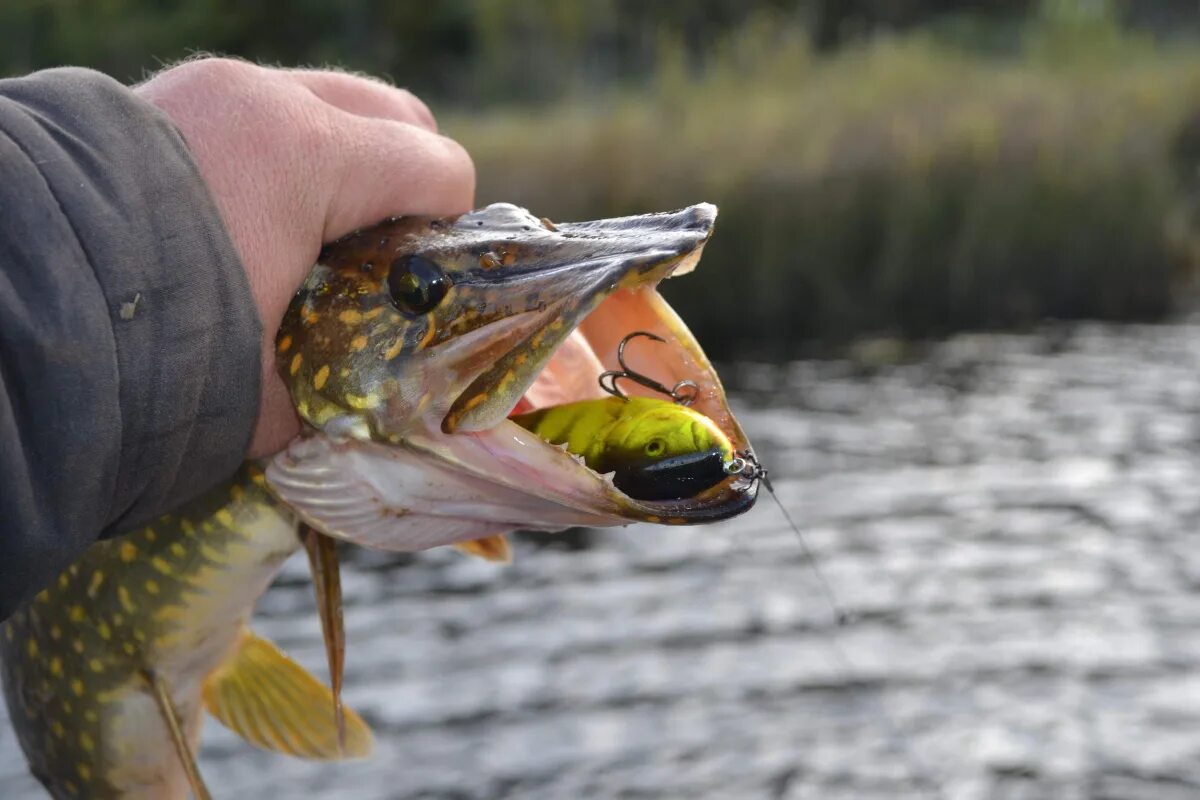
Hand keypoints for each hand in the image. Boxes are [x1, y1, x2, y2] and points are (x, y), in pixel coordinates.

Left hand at [135, 58, 474, 457]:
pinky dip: (286, 156)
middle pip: (396, 116)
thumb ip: (349, 380)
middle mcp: (265, 101)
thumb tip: (383, 399)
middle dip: (409, 183)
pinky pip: (265, 111)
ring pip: (329, 103)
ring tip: (320, 238)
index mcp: (308, 157)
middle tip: (385, 259)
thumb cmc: (161, 358)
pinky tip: (260, 220)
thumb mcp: (276, 391)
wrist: (19, 326)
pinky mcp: (167, 99)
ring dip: (348, 163)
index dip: (452, 231)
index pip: (437, 168)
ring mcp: (211, 89)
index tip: (431, 282)